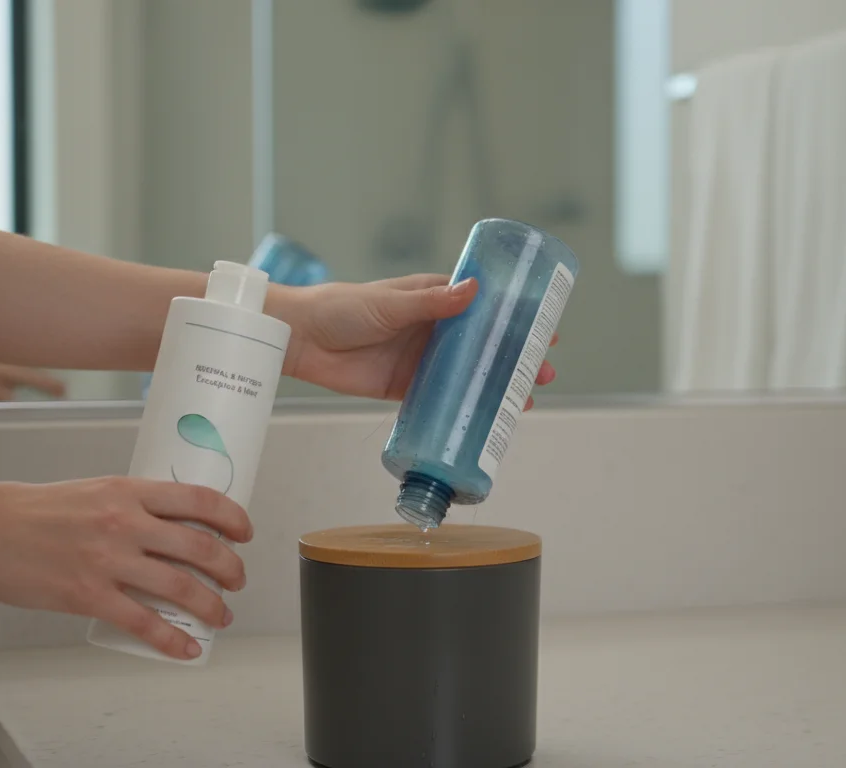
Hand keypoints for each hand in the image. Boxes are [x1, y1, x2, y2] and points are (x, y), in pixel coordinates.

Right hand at [0, 477, 251, 660]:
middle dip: (231, 569)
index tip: (244, 533)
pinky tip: (187, 648)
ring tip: (221, 614)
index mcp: (126, 491)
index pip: (200, 500)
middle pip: (201, 547)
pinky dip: (173, 640)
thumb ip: (126, 505)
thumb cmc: (25, 511)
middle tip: (237, 580)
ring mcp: (107, 561)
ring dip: (212, 605)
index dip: (233, 519)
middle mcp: (124, 523)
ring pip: (182, 587)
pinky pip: (144, 623)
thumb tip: (162, 524)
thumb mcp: (88, 491)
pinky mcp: (87, 596)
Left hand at [282, 275, 558, 407]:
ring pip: (468, 374)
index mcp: (432, 299)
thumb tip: (474, 291)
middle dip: (514, 356)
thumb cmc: (342, 308)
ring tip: (526, 397)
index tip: (544, 324)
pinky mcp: (404, 387)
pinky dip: (463, 408)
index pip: (483, 305)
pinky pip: (441, 399)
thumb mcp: (391, 302)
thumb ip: (432, 302)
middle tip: (544, 369)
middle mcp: (432, 329)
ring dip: (496, 384)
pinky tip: (487, 417)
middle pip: (483, 344)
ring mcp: (420, 359)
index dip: (514, 315)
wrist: (302, 339)